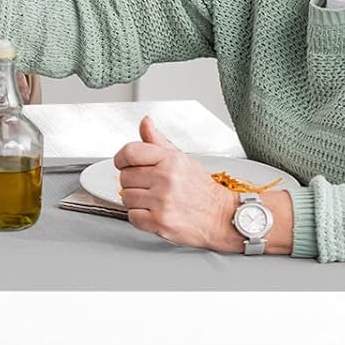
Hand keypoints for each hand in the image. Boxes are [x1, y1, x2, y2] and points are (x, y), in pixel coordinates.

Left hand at [114, 116, 236, 251]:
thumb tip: (145, 122)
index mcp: (170, 160)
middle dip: (134, 183)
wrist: (222, 217)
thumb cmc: (201, 188)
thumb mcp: (182, 159)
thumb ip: (158, 141)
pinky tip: (155, 213)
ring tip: (155, 201)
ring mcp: (162, 201)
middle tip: (150, 187)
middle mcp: (166, 179)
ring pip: (126, 197)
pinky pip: (132, 216)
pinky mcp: (160, 222)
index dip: (121, 159)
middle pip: (125, 177)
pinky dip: (140, 217)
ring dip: (137, 201)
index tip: (124, 164)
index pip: (129, 152)